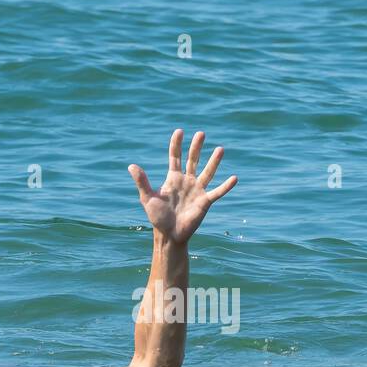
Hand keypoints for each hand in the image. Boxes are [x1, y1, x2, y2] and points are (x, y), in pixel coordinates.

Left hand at [128, 129, 236, 243]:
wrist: (169, 234)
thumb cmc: (157, 217)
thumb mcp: (147, 197)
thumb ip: (142, 181)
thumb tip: (131, 166)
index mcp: (173, 178)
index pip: (175, 157)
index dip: (176, 144)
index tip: (179, 131)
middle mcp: (187, 181)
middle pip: (193, 160)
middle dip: (196, 147)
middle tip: (201, 133)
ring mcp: (197, 190)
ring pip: (208, 172)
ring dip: (214, 161)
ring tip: (220, 149)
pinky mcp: (205, 202)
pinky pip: (217, 192)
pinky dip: (226, 186)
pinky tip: (234, 178)